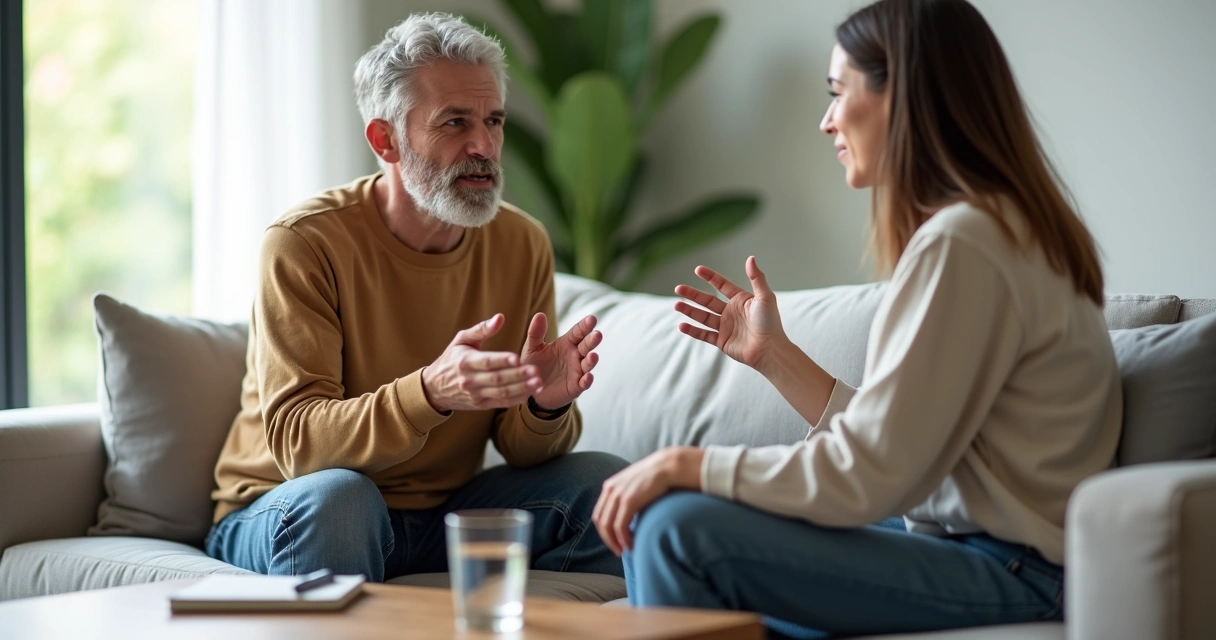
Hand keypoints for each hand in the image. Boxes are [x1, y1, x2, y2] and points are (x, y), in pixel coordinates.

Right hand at [422, 314, 543, 412]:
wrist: (434, 388)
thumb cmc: (451, 358)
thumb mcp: (461, 340)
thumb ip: (481, 329)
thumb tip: (500, 317)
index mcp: (465, 361)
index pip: (486, 362)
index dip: (502, 360)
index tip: (518, 358)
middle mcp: (469, 380)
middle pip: (497, 379)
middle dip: (518, 376)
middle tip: (536, 371)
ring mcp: (474, 394)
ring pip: (500, 393)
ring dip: (521, 389)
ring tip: (538, 384)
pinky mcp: (479, 404)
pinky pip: (500, 403)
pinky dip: (515, 399)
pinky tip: (529, 394)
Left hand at [520, 313, 600, 410]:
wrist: (532, 389)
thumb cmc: (534, 366)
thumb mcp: (532, 348)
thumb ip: (535, 332)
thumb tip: (539, 314)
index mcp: (566, 343)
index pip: (578, 332)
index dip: (585, 326)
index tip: (592, 319)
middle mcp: (575, 356)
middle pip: (586, 346)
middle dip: (592, 341)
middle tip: (597, 334)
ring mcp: (577, 371)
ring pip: (587, 364)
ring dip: (591, 360)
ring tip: (593, 356)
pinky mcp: (575, 386)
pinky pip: (583, 383)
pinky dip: (587, 380)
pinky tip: (588, 377)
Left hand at [592, 447, 703, 554]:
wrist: (667, 466)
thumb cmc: (656, 478)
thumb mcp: (635, 487)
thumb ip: (628, 499)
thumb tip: (630, 517)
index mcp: (610, 486)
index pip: (599, 513)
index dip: (604, 530)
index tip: (614, 541)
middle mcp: (610, 490)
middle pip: (600, 521)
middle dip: (608, 539)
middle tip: (618, 551)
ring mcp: (618, 494)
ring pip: (608, 526)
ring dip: (615, 542)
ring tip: (625, 550)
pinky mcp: (628, 500)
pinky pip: (620, 526)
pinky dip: (623, 539)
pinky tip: (631, 545)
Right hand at [674, 256, 786, 371]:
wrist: (769, 349)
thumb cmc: (770, 323)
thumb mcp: (765, 297)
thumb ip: (756, 278)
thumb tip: (751, 258)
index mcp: (741, 300)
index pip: (721, 285)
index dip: (710, 277)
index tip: (698, 270)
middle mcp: (731, 312)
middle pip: (707, 300)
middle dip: (692, 294)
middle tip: (678, 288)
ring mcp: (725, 327)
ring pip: (703, 316)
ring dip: (690, 311)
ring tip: (676, 305)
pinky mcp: (722, 341)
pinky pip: (704, 334)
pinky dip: (693, 331)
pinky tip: (681, 325)